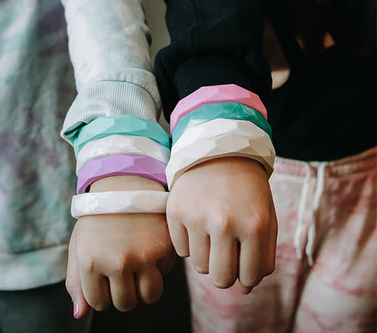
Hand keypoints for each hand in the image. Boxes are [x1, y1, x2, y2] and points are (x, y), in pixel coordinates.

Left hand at [66, 176, 174, 316]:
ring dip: (145, 286)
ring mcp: (144, 254)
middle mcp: (118, 262)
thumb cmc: (98, 219)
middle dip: (124, 292)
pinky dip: (160, 265)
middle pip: (127, 303)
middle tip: (123, 270)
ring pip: (151, 295)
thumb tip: (80, 314)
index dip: (103, 292)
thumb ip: (76, 282)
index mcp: (91, 263)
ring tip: (139, 265)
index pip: (100, 304)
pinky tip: (150, 246)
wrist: (124, 185)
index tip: (105, 274)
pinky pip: (166, 273)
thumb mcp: (79, 246)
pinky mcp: (165, 246)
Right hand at [167, 156, 276, 292]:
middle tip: (225, 255)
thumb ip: (263, 255)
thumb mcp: (266, 217)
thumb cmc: (247, 189)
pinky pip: (181, 251)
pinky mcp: (175, 212)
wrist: (218, 152)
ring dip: (207, 257)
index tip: (243, 263)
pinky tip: (197, 223)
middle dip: (225, 274)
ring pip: (199, 266)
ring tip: (212, 234)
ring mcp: (197, 216)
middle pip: (221, 278)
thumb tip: (246, 289)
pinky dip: (189, 243)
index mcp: (254, 225)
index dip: (247, 276)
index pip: (250, 277)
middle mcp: (225, 223)